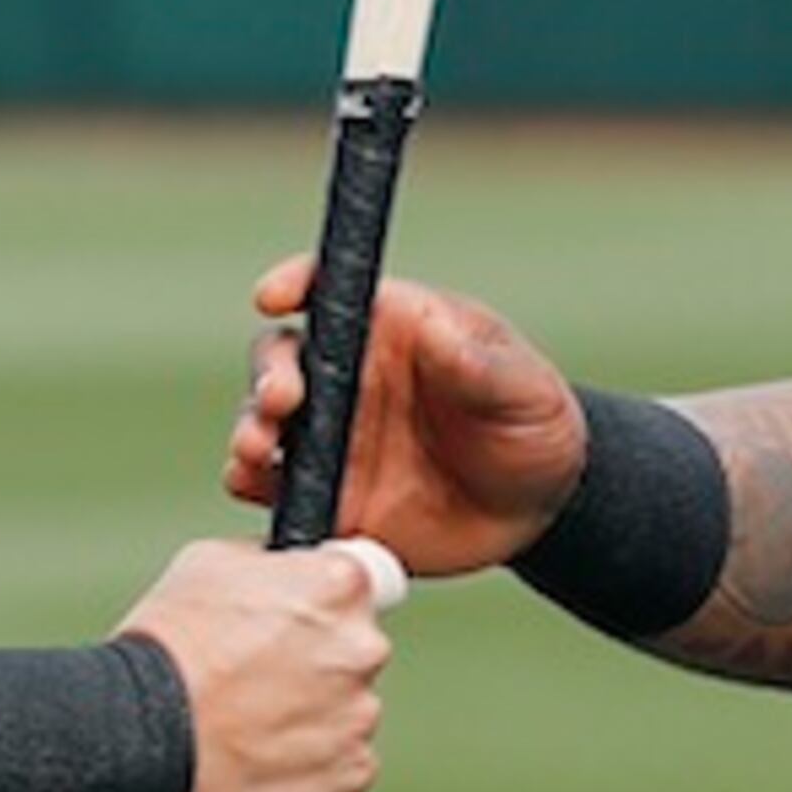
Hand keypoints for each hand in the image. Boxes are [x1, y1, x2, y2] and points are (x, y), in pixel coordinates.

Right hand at [115, 538, 394, 791]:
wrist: (138, 732)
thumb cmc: (167, 645)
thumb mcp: (210, 562)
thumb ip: (269, 563)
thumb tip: (281, 568)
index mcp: (339, 585)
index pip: (362, 584)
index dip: (327, 602)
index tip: (304, 619)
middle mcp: (362, 647)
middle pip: (354, 650)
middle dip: (317, 662)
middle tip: (259, 678)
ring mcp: (359, 714)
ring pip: (348, 710)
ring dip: (313, 716)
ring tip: (250, 725)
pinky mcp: (350, 772)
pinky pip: (342, 764)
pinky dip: (311, 765)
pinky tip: (261, 759)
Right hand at [225, 258, 591, 577]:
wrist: (539, 509)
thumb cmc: (533, 422)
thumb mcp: (525, 387)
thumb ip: (481, 362)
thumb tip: (433, 329)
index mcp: (391, 328)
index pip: (331, 290)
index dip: (296, 283)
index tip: (272, 295)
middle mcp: (349, 378)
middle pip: (282, 358)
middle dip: (269, 373)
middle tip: (281, 399)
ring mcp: (333, 439)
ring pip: (266, 423)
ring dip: (251, 430)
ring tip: (260, 449)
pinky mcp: (329, 496)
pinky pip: (275, 489)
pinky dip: (254, 487)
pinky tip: (257, 489)